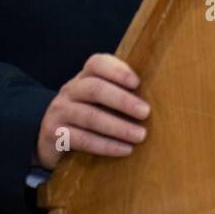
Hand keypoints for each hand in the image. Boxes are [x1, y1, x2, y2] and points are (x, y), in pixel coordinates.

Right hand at [34, 54, 149, 170]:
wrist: (52, 136)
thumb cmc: (89, 114)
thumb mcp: (101, 99)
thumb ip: (122, 93)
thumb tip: (162, 97)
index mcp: (84, 77)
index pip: (97, 63)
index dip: (118, 71)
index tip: (137, 82)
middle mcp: (70, 90)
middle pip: (95, 89)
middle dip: (122, 100)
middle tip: (146, 112)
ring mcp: (60, 111)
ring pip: (89, 116)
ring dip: (118, 127)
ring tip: (140, 135)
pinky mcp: (55, 134)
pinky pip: (82, 139)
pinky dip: (106, 145)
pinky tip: (124, 150)